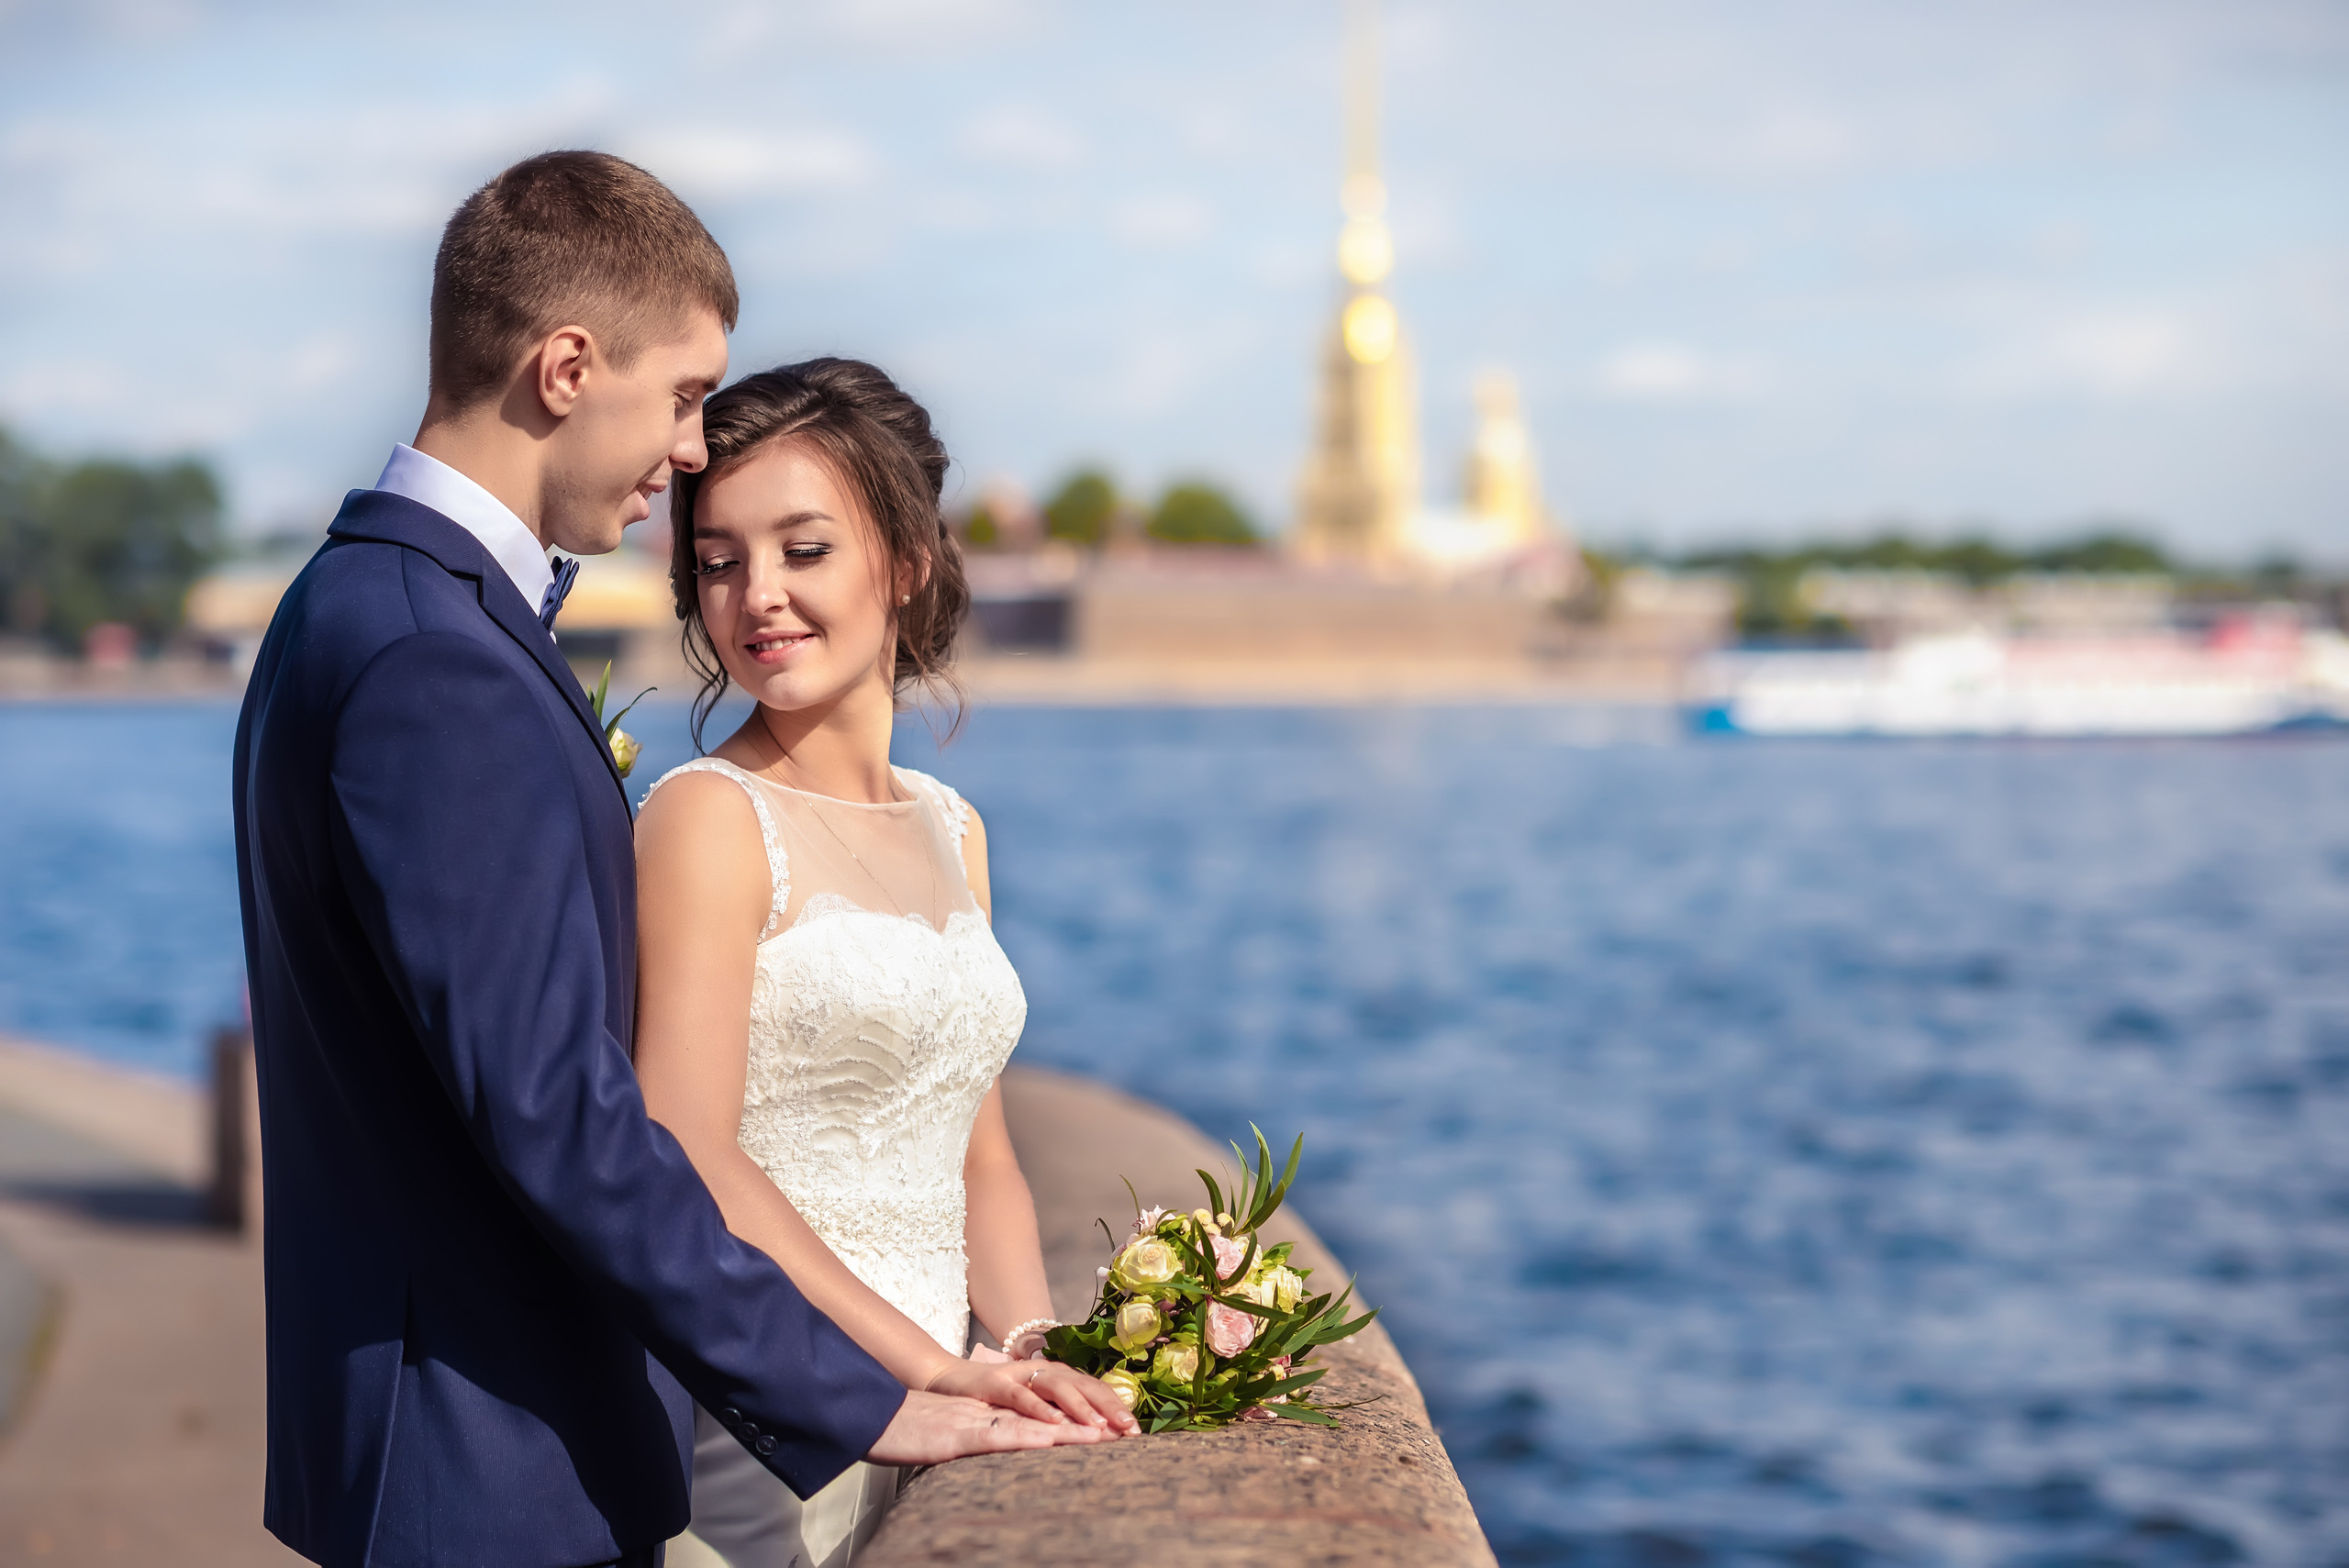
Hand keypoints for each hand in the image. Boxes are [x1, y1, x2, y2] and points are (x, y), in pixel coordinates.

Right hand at [864, 1389, 1105, 1464]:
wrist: (866, 1418)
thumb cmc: (906, 1432)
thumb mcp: (952, 1437)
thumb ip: (982, 1437)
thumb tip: (1009, 1447)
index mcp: (991, 1411)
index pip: (1045, 1411)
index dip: (1082, 1416)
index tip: (1118, 1428)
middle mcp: (988, 1409)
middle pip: (1047, 1409)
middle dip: (1089, 1418)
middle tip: (1127, 1430)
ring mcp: (974, 1417)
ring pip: (1031, 1416)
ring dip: (1068, 1424)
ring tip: (1103, 1433)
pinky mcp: (956, 1432)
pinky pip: (997, 1430)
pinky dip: (1025, 1432)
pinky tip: (1050, 1436)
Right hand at [927, 1356, 1138, 1434]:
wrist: (950, 1380)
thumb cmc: (995, 1399)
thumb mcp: (1032, 1406)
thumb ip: (1057, 1413)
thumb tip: (1095, 1432)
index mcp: (1055, 1377)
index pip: (1092, 1389)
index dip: (1115, 1406)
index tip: (1136, 1431)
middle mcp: (1042, 1372)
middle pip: (1083, 1385)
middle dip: (1108, 1406)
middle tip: (1129, 1428)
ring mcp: (1019, 1375)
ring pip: (1056, 1387)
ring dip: (1079, 1406)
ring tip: (1099, 1427)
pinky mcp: (995, 1383)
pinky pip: (1020, 1395)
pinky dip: (1037, 1408)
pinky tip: (1052, 1422)